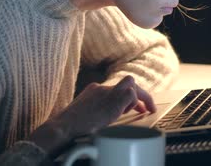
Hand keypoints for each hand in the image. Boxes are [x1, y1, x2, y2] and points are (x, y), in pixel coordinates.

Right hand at [28, 76, 155, 153]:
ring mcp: (107, 92)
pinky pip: (131, 93)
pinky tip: (131, 113)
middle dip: (140, 95)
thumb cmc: (71, 127)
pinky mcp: (113, 99)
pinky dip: (135, 103)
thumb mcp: (84, 115)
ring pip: (131, 83)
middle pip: (127, 83)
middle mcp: (101, 87)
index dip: (127, 97)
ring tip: (145, 110)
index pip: (116, 87)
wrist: (64, 127)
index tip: (132, 108)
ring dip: (141, 96)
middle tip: (147, 108)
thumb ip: (96, 112)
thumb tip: (105, 120)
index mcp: (94, 90)